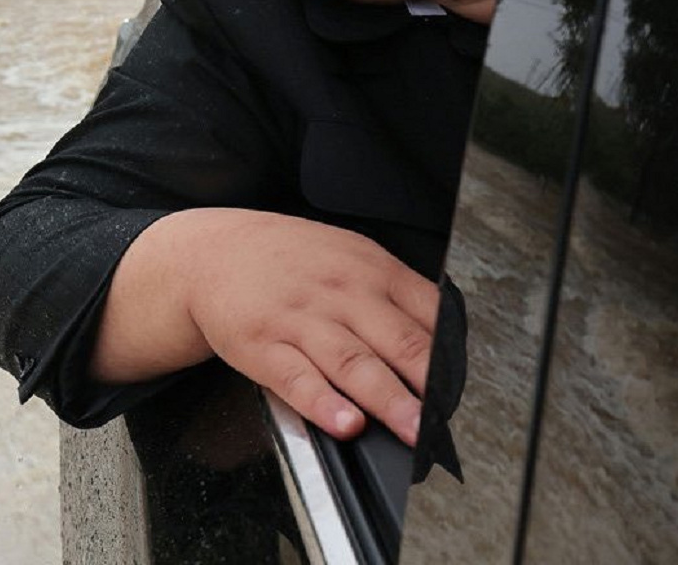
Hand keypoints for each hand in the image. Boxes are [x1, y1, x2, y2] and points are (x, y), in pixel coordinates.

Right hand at [94, 209, 438, 445]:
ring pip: (354, 364)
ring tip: (410, 428)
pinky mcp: (264, 346)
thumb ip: (397, 294)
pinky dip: (323, 404)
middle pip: (397, 341)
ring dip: (387, 400)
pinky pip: (298, 379)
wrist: (216, 251)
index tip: (461, 387)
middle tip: (445, 418)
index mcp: (374, 272)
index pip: (428, 312)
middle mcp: (344, 294)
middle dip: (427, 385)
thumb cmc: (294, 259)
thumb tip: (443, 335)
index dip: (449, 354)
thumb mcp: (354, 257)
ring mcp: (303, 320)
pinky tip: (344, 423)